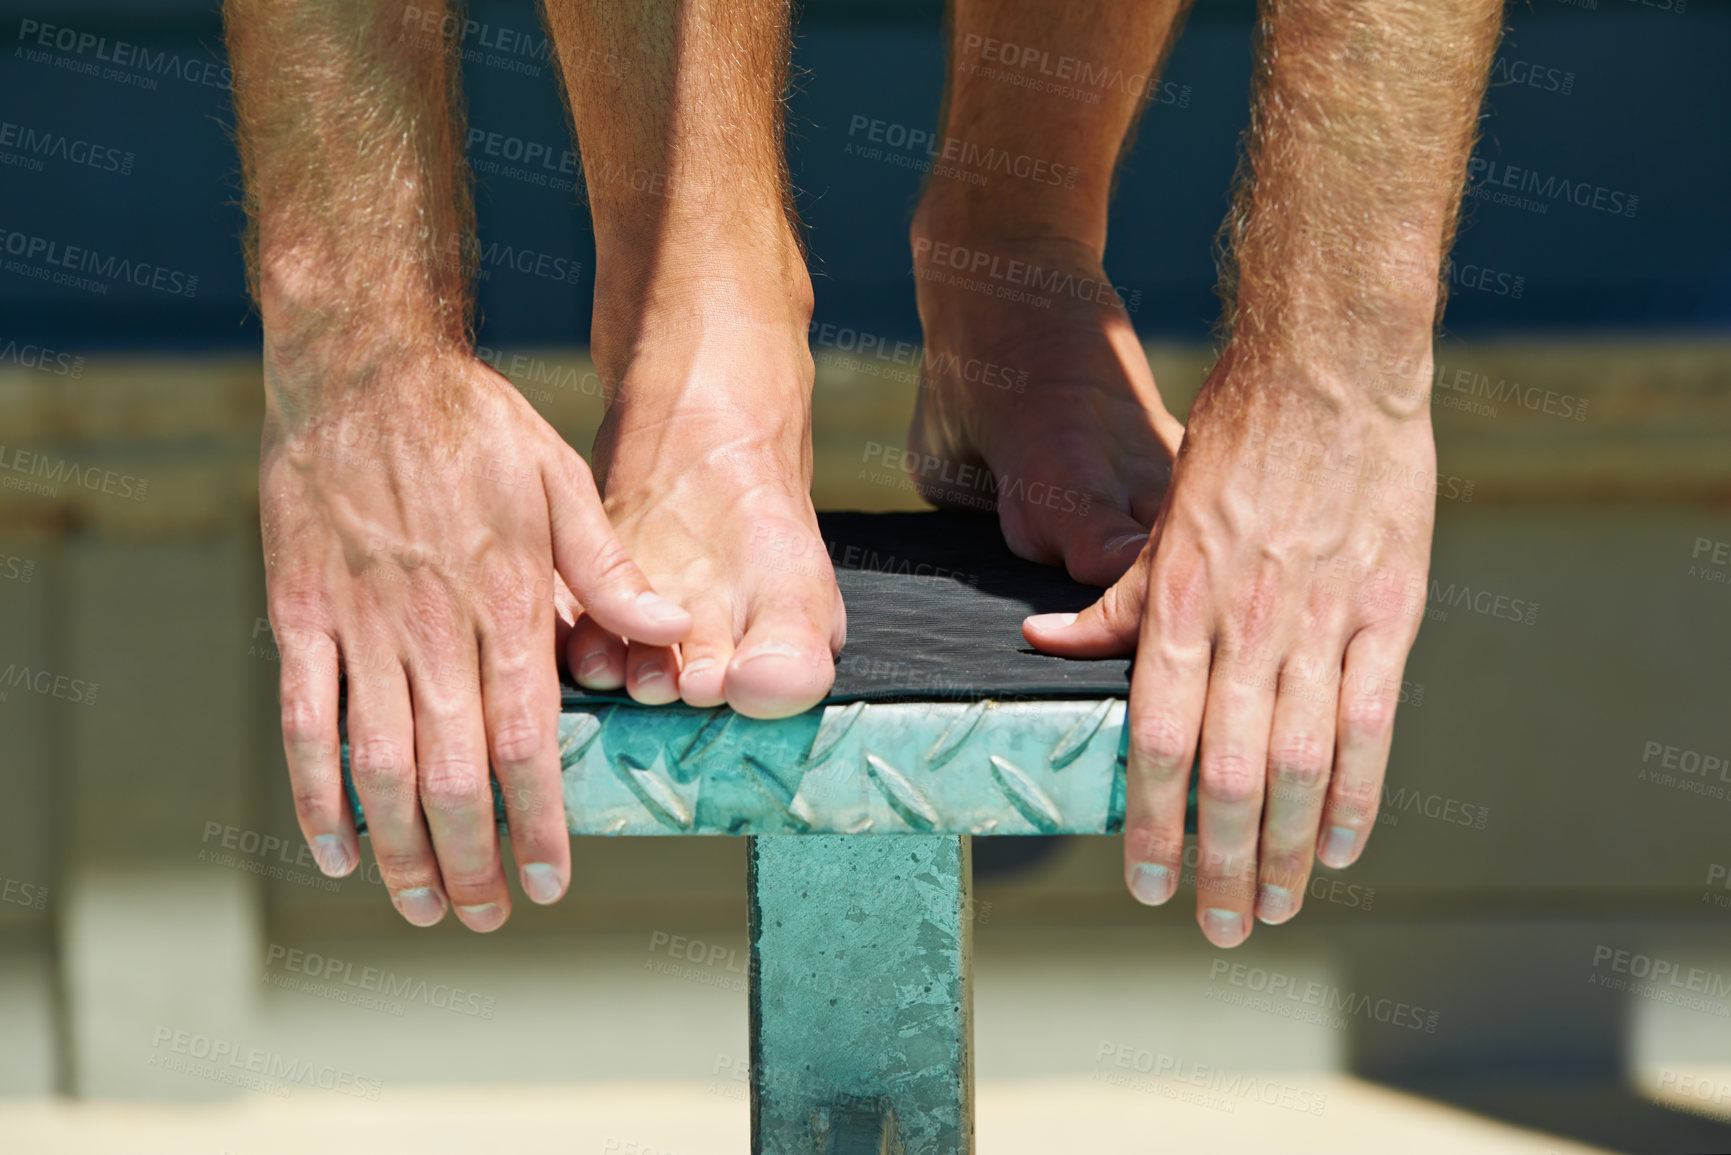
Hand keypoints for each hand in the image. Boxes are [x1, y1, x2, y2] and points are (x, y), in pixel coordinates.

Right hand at [262, 345, 690, 930]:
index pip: (530, 744)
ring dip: (401, 848)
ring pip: (380, 766)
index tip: (552, 880)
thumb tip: (676, 635)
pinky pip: (307, 720)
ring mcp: (363, 626)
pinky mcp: (302, 615)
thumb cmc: (474, 425)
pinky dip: (315, 794)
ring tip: (421, 907)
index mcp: (510, 605)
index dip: (541, 824)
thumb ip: (613, 575)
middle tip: (486, 916)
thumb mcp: (564, 484)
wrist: (363, 368)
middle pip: (454, 775)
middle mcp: (435, 630)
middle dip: (472, 860)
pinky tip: (338, 848)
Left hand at [1025, 349, 1432, 945]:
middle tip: (1220, 927)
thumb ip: (1113, 597)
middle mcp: (1247, 621)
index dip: (1154, 820)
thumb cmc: (1235, 440)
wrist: (1330, 368)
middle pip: (1232, 771)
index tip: (1151, 881)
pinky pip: (1373, 719)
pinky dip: (1360, 790)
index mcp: (1180, 600)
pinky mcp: (1387, 609)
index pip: (1157, 738)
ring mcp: (1323, 618)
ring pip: (1304, 761)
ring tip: (1279, 906)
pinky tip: (1346, 842)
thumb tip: (1045, 644)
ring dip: (1292, 847)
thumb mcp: (1159, 517)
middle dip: (1224, 861)